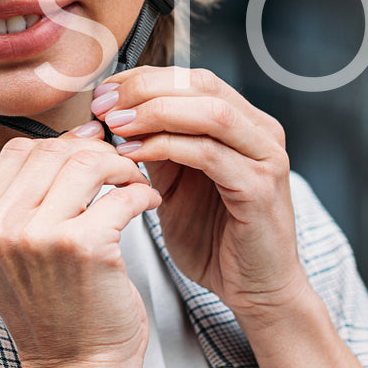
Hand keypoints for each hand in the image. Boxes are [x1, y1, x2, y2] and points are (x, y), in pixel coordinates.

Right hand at [0, 133, 159, 367]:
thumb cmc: (59, 316)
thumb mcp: (20, 254)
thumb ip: (32, 200)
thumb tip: (77, 137)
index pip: (18, 150)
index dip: (60, 145)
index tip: (90, 157)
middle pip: (52, 150)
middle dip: (95, 153)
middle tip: (121, 171)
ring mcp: (36, 237)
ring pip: (86, 161)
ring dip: (120, 167)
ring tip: (134, 185)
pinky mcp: (82, 246)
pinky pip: (121, 193)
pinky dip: (142, 193)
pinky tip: (148, 205)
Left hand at [91, 66, 312, 327]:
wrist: (254, 290)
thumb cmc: (216, 239)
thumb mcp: (176, 183)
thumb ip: (156, 147)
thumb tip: (113, 118)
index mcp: (244, 123)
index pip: (192, 78)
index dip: (144, 78)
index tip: (103, 92)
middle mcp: (261, 132)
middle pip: (200, 84)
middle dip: (144, 88)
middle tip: (103, 104)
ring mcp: (265, 158)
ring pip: (209, 112)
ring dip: (154, 112)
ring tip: (113, 125)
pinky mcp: (259, 188)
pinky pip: (209, 154)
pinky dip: (166, 146)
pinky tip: (133, 154)